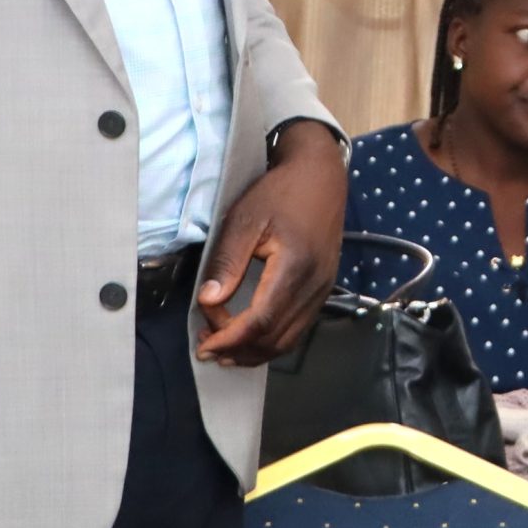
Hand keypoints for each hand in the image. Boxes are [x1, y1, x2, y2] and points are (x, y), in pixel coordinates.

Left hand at [197, 121, 347, 366]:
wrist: (319, 176)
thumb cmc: (280, 193)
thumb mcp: (244, 219)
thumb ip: (227, 261)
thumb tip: (209, 300)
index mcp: (295, 266)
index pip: (261, 321)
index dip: (230, 339)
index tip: (204, 344)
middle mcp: (315, 285)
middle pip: (275, 338)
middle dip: (238, 349)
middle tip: (207, 343)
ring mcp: (323, 290)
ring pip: (288, 340)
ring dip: (254, 350)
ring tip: (224, 345)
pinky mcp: (323, 290)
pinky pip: (297, 328)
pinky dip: (271, 340)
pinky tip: (250, 336)